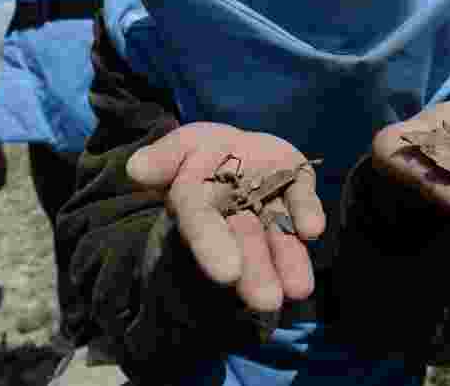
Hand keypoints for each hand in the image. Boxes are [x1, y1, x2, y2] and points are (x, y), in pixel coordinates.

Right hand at [127, 122, 325, 312]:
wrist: (236, 149)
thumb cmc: (201, 155)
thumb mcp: (179, 149)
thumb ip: (163, 158)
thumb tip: (137, 168)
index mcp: (199, 203)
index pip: (201, 223)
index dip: (211, 244)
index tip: (226, 273)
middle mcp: (235, 212)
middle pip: (244, 240)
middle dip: (255, 269)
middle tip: (267, 300)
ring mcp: (268, 201)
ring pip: (277, 232)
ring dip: (289, 259)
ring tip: (299, 288)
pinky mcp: (295, 184)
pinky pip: (302, 198)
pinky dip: (308, 213)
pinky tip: (313, 231)